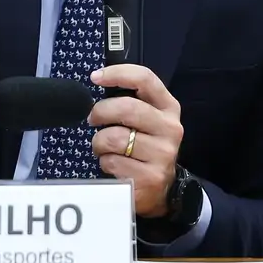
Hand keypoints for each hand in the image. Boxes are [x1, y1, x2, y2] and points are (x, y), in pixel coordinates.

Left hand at [88, 65, 182, 217]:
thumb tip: (99, 81)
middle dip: (100, 111)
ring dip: (99, 142)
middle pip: (126, 107)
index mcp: (169, 107)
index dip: (117, 73)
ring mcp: (163, 154)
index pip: (144, 79)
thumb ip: (131, 100)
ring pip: (114, 137)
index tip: (95, 77)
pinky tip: (113, 164)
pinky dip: (104, 162)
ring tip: (103, 147)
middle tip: (92, 119)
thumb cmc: (147, 145)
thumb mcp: (148, 120)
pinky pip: (113, 162)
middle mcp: (170, 128)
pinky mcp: (151, 177)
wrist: (163, 189)